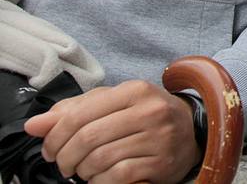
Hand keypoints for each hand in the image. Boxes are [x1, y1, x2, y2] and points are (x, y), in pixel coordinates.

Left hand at [24, 79, 201, 183]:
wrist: (191, 130)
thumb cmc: (144, 115)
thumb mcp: (113, 103)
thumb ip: (73, 110)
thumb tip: (35, 125)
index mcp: (134, 90)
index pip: (80, 114)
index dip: (55, 136)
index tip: (49, 148)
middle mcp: (150, 111)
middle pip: (88, 138)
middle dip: (66, 156)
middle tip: (63, 164)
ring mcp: (158, 137)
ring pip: (101, 159)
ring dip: (83, 171)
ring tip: (83, 170)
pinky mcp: (162, 161)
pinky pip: (117, 176)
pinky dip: (100, 181)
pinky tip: (100, 177)